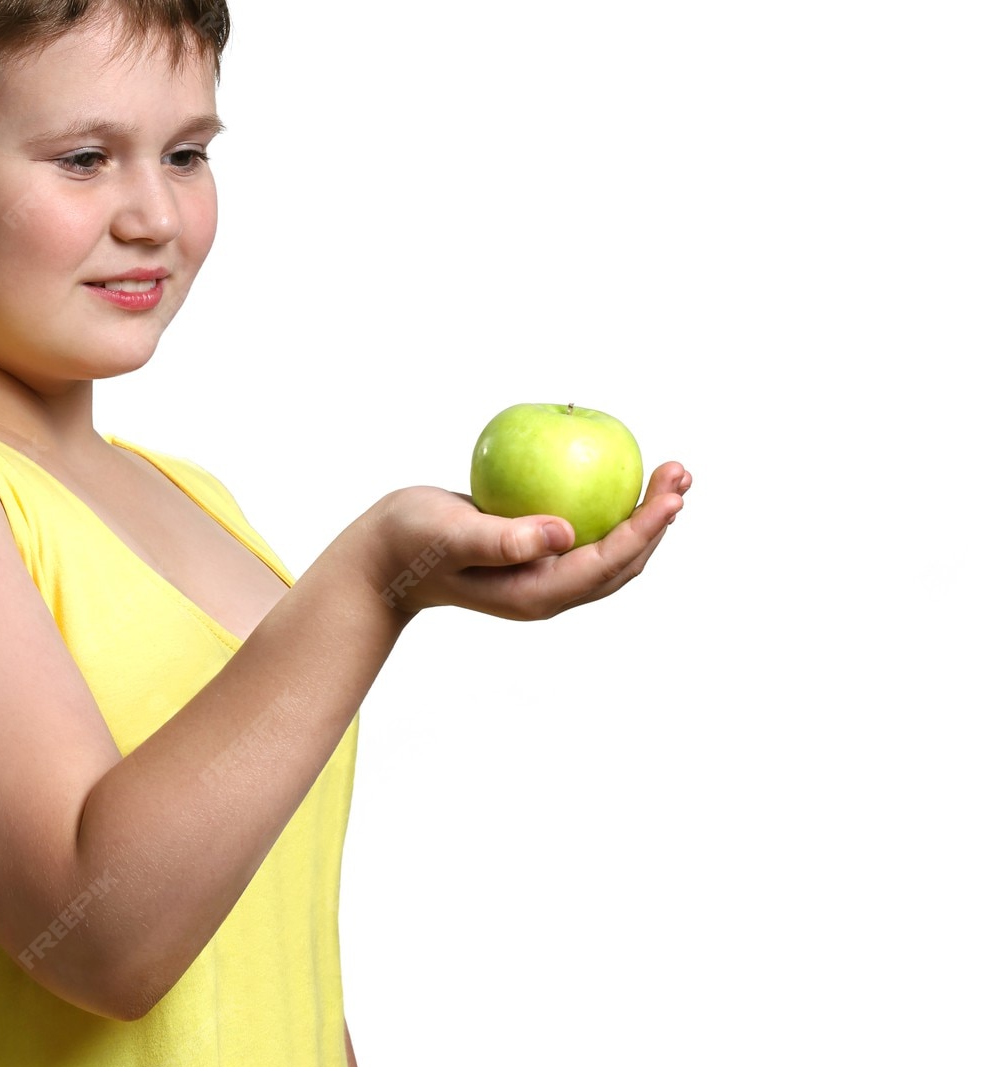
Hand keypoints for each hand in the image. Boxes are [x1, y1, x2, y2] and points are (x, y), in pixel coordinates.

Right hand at [368, 461, 691, 623]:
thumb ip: (502, 540)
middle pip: (622, 563)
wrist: (385, 555)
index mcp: (537, 594)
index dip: (645, 530)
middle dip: (658, 522)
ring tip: (670, 475)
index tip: (672, 495)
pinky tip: (619, 472)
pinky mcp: (537, 556)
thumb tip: (564, 535)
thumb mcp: (451, 536)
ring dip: (645, 516)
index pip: (605, 564)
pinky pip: (589, 534)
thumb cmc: (411, 540)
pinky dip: (614, 508)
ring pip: (611, 551)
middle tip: (681, 472)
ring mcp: (544, 577)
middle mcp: (548, 591)